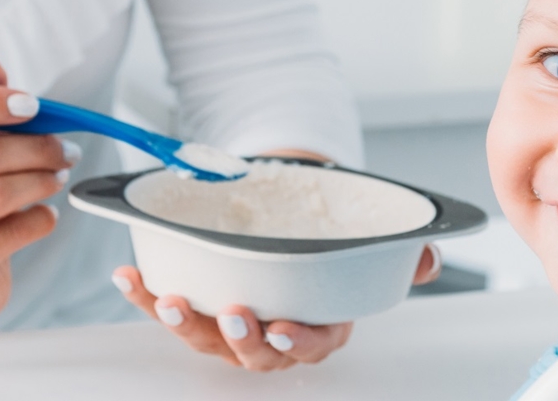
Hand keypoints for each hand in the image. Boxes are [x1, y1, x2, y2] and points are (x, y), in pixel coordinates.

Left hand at [112, 243, 441, 370]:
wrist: (290, 206)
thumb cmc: (326, 227)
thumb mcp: (364, 232)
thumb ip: (398, 247)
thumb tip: (428, 256)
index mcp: (320, 320)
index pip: (315, 343)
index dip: (299, 340)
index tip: (285, 325)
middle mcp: (275, 329)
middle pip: (257, 352)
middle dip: (242, 339)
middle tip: (235, 314)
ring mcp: (233, 321)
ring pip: (208, 337)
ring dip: (186, 323)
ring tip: (172, 299)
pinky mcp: (200, 302)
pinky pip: (171, 305)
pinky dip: (148, 294)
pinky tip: (130, 277)